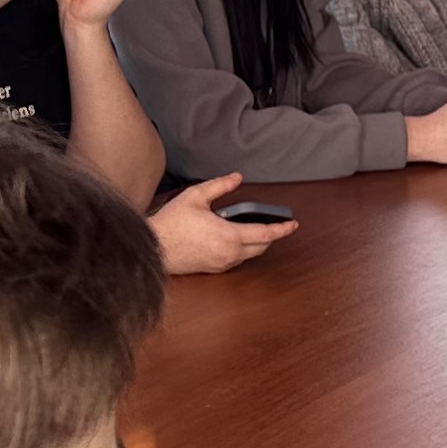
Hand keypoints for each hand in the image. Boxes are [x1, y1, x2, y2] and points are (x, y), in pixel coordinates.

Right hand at [148, 179, 289, 274]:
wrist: (153, 247)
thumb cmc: (171, 223)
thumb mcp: (196, 196)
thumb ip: (220, 186)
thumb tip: (237, 178)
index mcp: (229, 235)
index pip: (265, 233)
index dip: (282, 228)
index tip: (293, 224)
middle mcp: (229, 253)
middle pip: (261, 246)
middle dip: (270, 235)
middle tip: (274, 223)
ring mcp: (222, 264)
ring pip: (250, 254)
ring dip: (256, 242)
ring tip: (252, 227)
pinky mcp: (215, 269)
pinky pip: (237, 259)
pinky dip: (242, 249)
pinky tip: (233, 238)